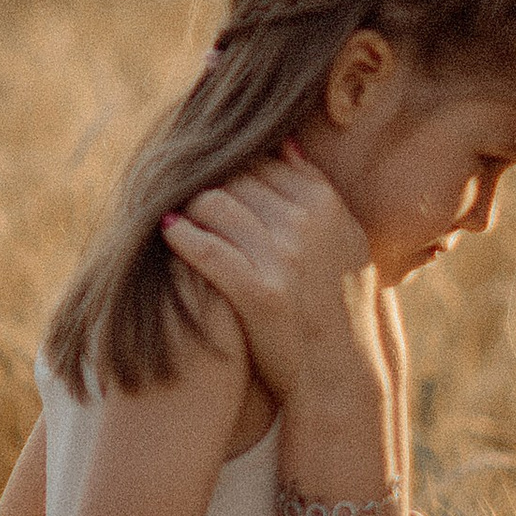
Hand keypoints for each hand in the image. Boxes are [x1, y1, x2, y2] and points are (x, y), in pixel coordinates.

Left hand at [163, 152, 381, 404]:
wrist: (342, 372)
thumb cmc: (340, 304)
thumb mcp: (345, 239)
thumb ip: (316, 189)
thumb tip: (285, 143)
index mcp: (326, 204)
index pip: (264, 162)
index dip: (233, 168)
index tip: (211, 177)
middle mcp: (306, 223)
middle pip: (236, 178)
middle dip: (207, 185)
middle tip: (181, 193)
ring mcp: (283, 256)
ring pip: (215, 205)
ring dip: (190, 208)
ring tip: (176, 216)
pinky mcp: (259, 291)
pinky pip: (205, 248)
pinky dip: (181, 236)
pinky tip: (169, 234)